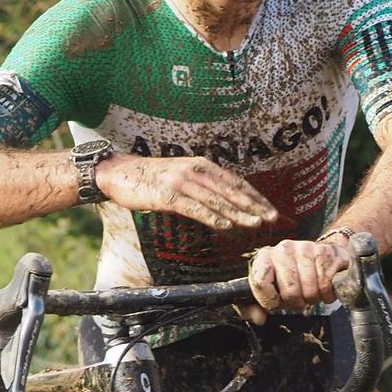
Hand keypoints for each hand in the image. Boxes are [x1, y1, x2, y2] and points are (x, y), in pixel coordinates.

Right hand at [97, 154, 278, 230]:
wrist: (119, 173)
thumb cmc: (151, 178)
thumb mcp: (182, 175)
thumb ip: (203, 185)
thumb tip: (225, 201)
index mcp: (202, 165)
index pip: (235, 182)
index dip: (255, 197)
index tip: (271, 209)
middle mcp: (196, 170)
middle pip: (231, 190)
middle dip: (254, 206)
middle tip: (273, 219)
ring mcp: (182, 182)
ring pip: (216, 200)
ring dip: (238, 213)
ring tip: (255, 224)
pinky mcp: (168, 195)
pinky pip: (195, 208)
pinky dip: (212, 217)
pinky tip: (226, 226)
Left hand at [249, 237, 348, 313]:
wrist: (319, 257)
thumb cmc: (292, 276)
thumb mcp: (270, 290)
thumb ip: (257, 307)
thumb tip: (258, 318)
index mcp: (265, 257)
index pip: (260, 282)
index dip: (270, 300)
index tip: (276, 303)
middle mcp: (284, 249)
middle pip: (290, 291)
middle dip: (295, 302)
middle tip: (297, 299)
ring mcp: (305, 248)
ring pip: (310, 290)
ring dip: (312, 298)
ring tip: (310, 292)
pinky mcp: (325, 252)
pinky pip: (326, 285)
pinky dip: (326, 294)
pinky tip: (322, 288)